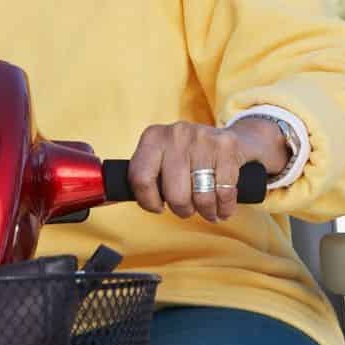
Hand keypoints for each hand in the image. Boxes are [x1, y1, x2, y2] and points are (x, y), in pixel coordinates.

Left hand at [128, 118, 288, 221]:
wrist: (230, 140)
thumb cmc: (190, 159)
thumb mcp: (163, 160)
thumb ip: (146, 176)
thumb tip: (113, 197)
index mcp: (153, 137)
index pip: (140, 178)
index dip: (149, 202)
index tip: (158, 207)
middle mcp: (176, 133)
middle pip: (174, 194)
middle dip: (183, 210)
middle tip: (188, 209)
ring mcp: (202, 137)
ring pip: (200, 196)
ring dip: (207, 211)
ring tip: (208, 210)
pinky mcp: (226, 146)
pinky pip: (224, 192)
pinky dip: (225, 207)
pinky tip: (222, 206)